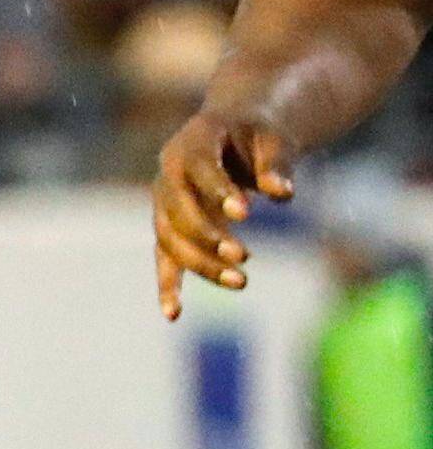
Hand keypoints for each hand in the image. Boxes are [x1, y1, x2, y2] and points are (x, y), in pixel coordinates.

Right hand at [154, 106, 293, 317]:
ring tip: (242, 282)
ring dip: (201, 263)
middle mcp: (168, 175)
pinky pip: (165, 258)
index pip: (198, 170)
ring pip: (171, 239)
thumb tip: (283, 194)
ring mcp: (165, 204)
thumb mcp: (273, 137)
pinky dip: (168, 285)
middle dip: (207, 236)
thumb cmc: (257, 134)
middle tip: (245, 256)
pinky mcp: (172, 227)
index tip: (246, 214)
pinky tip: (174, 314)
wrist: (235, 133)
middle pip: (177, 212)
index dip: (218, 191)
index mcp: (191, 144)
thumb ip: (277, 163)